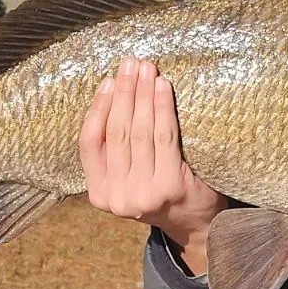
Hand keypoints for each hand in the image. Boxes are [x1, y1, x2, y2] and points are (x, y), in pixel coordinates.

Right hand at [78, 56, 226, 274]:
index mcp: (100, 194)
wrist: (197, 224)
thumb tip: (115, 93)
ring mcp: (143, 193)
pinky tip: (162, 87)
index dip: (97, 108)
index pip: (90, 143)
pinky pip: (164, 136)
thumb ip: (116, 153)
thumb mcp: (128, 178)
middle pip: (116, 132)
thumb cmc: (161, 190)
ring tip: (146, 69)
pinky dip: (162, 107)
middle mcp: (117, 196)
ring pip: (139, 131)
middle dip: (123, 93)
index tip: (107, 81)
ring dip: (142, 94)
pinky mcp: (169, 185)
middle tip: (129, 64)